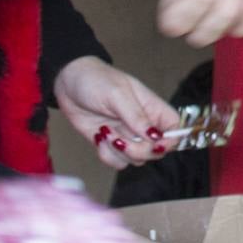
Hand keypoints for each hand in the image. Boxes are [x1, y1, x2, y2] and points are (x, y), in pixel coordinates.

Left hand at [54, 56, 180, 169]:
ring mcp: (127, 136)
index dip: (170, 141)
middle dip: (138, 151)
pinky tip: (99, 136)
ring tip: (105, 132)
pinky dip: (106, 154)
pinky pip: (117, 162)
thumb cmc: (96, 80)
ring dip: (119, 152)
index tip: (155, 143)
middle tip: (120, 140)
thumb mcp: (117, 95)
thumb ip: (137, 117)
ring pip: (136, 159)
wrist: (67, 83)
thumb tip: (156, 136)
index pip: (175, 130)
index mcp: (153, 108)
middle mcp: (143, 125)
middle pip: (156, 151)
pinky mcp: (110, 144)